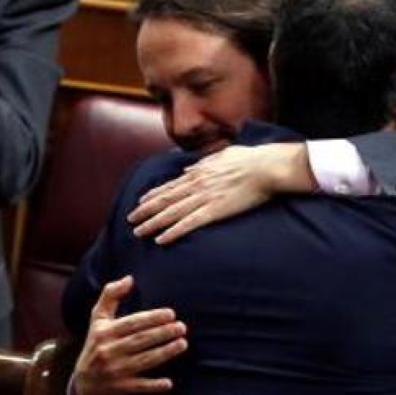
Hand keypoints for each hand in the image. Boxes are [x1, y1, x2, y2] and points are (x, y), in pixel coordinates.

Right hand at [72, 275, 187, 394]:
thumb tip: (130, 278)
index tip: (171, 314)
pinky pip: (139, 387)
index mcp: (104, 333)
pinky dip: (153, 386)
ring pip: (143, 361)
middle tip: (182, 327)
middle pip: (139, 341)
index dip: (152, 318)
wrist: (84, 384)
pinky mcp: (121, 388)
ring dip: (164, 353)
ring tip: (183, 343)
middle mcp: (108, 352)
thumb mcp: (98, 320)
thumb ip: (110, 296)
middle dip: (162, 333)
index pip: (131, 323)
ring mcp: (115, 371)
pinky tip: (169, 383)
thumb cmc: (96, 345)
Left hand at [128, 143, 313, 243]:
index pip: (170, 186)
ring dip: (153, 223)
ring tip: (138, 232)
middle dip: (145, 211)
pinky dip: (173, 232)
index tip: (140, 202)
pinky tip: (161, 240)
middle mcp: (197, 185)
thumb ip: (205, 162)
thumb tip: (190, 167)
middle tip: (130, 220)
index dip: (153, 195)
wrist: (266, 167)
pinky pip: (189, 224)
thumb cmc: (250, 159)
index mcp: (200, 172)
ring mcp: (204, 198)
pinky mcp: (214, 211)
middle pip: (165, 200)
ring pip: (171, 213)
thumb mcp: (223, 154)